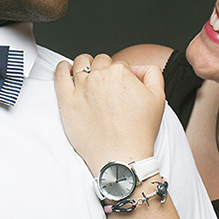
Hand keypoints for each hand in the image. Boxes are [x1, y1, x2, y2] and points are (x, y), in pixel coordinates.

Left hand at [54, 53, 165, 174]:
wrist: (121, 157)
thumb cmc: (138, 132)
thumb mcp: (158, 97)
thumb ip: (151, 73)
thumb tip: (137, 67)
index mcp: (120, 72)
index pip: (119, 64)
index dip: (122, 75)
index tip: (121, 88)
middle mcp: (99, 76)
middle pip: (100, 61)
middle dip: (104, 70)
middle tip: (108, 89)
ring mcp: (81, 88)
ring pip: (80, 63)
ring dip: (85, 66)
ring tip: (88, 78)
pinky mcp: (67, 100)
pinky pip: (60, 74)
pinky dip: (63, 69)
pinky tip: (68, 71)